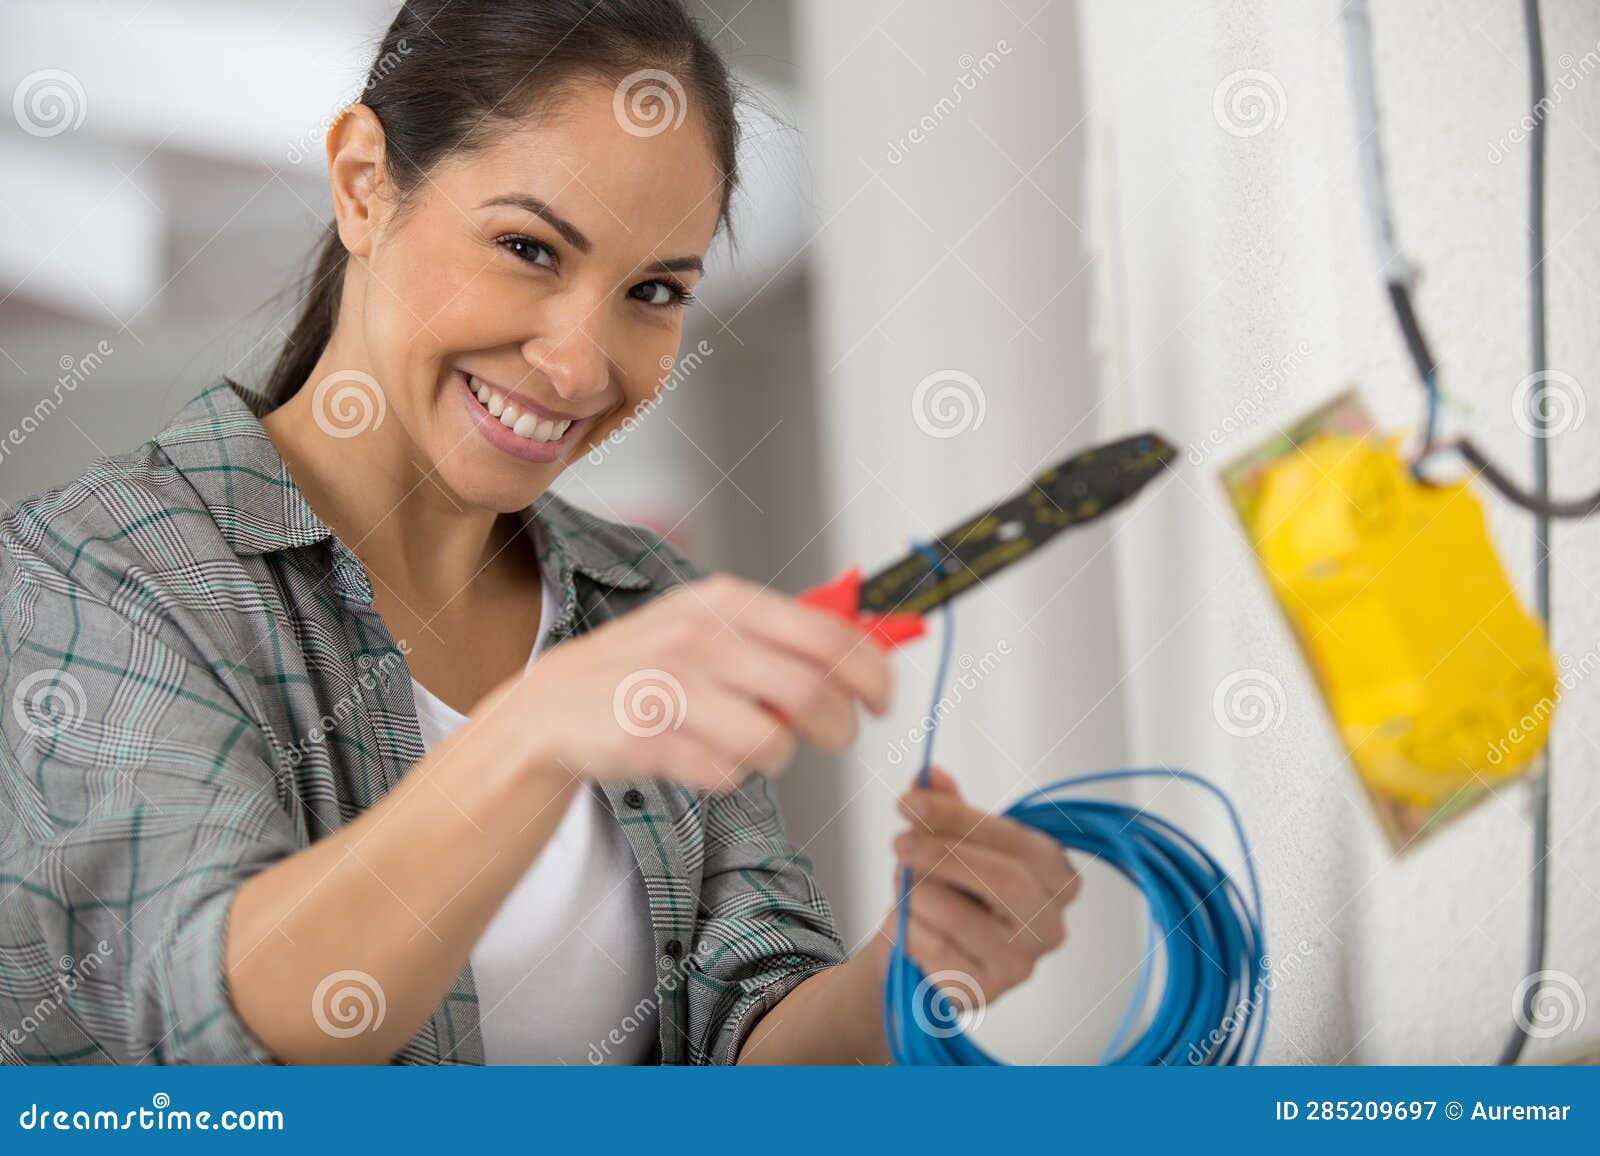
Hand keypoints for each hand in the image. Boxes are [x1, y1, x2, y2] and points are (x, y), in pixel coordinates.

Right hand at [480, 573, 893, 791]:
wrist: (551, 709)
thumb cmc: (647, 670)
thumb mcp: (709, 627)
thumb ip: (780, 634)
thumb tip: (869, 646)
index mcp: (726, 601)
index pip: (829, 634)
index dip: (872, 672)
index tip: (882, 699)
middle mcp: (703, 637)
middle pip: (814, 691)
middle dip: (839, 726)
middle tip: (835, 737)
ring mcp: (673, 688)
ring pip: (774, 741)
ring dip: (779, 757)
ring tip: (754, 748)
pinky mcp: (650, 739)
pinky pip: (726, 773)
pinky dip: (729, 777)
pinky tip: (703, 758)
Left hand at [874, 764, 1081, 1009]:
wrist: (920, 948)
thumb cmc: (945, 885)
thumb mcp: (945, 838)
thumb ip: (941, 805)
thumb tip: (929, 773)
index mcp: (1055, 874)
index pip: (1016, 839)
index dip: (958, 816)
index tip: (909, 801)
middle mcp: (1052, 924)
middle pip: (1007, 881)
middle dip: (943, 855)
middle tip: (898, 841)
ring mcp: (1023, 965)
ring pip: (961, 918)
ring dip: (918, 895)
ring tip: (905, 890)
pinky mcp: (986, 994)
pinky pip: (936, 952)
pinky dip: (908, 930)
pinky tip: (908, 926)